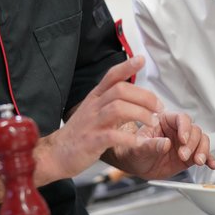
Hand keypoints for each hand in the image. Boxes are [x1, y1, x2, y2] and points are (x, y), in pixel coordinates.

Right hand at [39, 56, 161, 180]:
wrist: (55, 154)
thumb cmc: (79, 133)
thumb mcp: (92, 110)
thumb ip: (109, 100)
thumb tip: (132, 92)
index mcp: (95, 98)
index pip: (111, 76)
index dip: (126, 66)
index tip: (141, 59)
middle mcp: (94, 106)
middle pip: (121, 90)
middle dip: (144, 97)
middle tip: (159, 107)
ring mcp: (92, 123)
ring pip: (119, 109)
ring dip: (140, 114)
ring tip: (152, 122)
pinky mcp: (92, 141)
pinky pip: (113, 136)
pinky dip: (129, 139)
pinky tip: (139, 142)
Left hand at [110, 111, 214, 178]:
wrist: (136, 165)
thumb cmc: (134, 151)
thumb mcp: (138, 149)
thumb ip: (150, 145)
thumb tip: (165, 143)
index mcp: (164, 120)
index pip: (181, 118)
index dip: (185, 128)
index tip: (182, 140)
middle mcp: (178, 129)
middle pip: (194, 130)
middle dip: (192, 143)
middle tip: (183, 156)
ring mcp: (185, 142)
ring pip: (202, 140)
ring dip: (203, 150)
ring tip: (198, 161)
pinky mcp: (190, 155)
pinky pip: (204, 154)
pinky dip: (209, 159)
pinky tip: (211, 164)